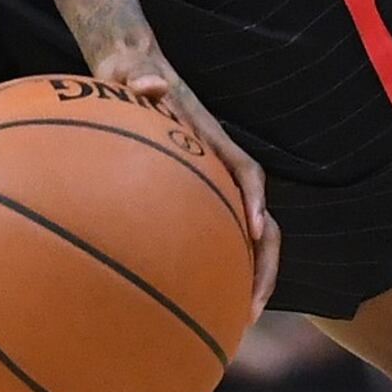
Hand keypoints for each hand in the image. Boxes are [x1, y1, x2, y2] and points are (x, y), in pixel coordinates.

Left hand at [89, 46, 279, 316]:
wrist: (126, 70)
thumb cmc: (127, 73)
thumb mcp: (127, 71)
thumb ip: (139, 78)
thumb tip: (153, 85)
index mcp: (210, 139)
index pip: (247, 170)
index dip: (254, 198)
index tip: (254, 229)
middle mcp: (219, 167)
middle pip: (260, 220)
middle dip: (264, 264)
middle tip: (251, 308)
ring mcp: (210, 186)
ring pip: (245, 238)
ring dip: (248, 277)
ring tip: (237, 321)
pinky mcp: (193, 201)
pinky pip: (213, 240)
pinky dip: (215, 272)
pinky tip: (196, 306)